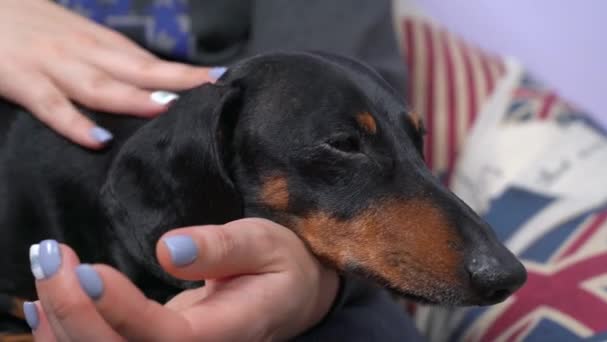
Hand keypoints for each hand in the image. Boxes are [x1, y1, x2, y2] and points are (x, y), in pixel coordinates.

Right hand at [0, 0, 223, 147]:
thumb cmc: (24, 19)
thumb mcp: (69, 31)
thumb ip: (101, 56)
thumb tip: (140, 81)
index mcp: (96, 41)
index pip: (147, 61)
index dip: (183, 72)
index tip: (218, 80)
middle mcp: (82, 51)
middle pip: (138, 70)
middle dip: (177, 81)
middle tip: (213, 92)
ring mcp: (53, 65)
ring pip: (102, 86)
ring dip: (137, 99)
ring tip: (170, 110)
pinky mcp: (20, 79)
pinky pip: (51, 105)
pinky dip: (74, 122)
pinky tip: (99, 139)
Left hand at [27, 219, 339, 340]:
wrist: (291, 294)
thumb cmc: (280, 264)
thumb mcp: (263, 242)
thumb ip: (221, 248)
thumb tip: (167, 250)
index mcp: (230, 331)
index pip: (167, 338)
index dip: (120, 311)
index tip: (86, 269)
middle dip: (74, 313)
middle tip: (50, 256)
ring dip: (61, 323)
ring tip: (46, 269)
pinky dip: (65, 334)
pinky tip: (41, 308)